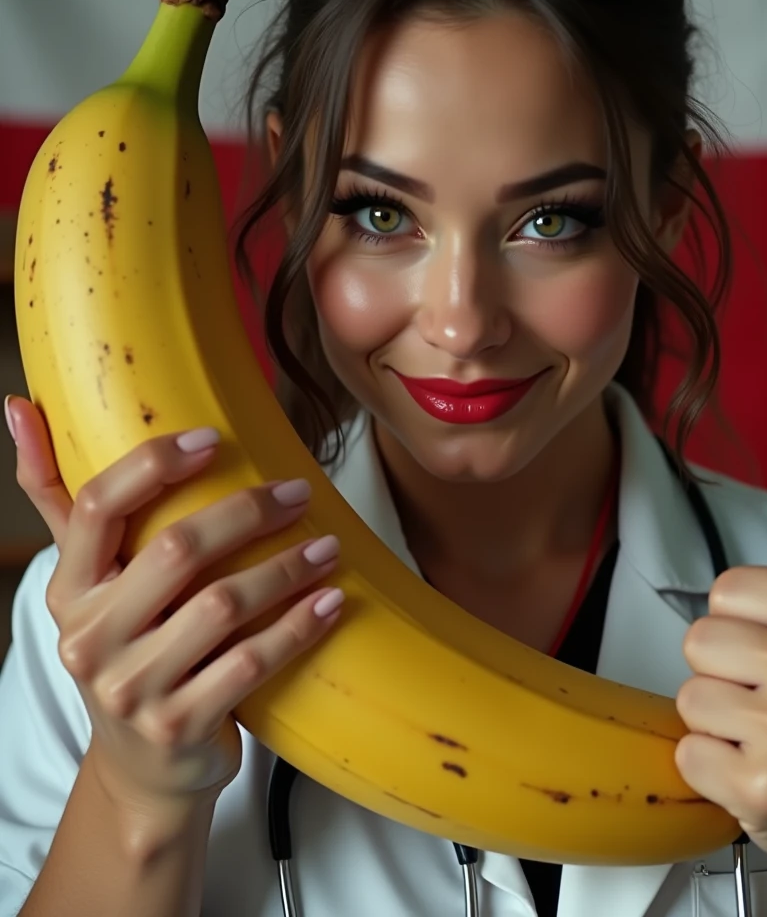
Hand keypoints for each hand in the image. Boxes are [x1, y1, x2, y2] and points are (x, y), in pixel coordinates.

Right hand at [8, 395, 343, 811]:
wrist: (148, 765)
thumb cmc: (130, 650)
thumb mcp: (90, 582)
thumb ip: (58, 498)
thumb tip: (19, 407)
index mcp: (70, 589)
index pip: (98, 506)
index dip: (156, 463)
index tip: (215, 438)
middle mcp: (91, 637)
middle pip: (177, 550)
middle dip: (247, 513)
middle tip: (300, 493)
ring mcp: (132, 688)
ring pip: (223, 606)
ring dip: (286, 568)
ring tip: (330, 546)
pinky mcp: (179, 725)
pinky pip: (251, 662)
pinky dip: (298, 627)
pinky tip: (331, 601)